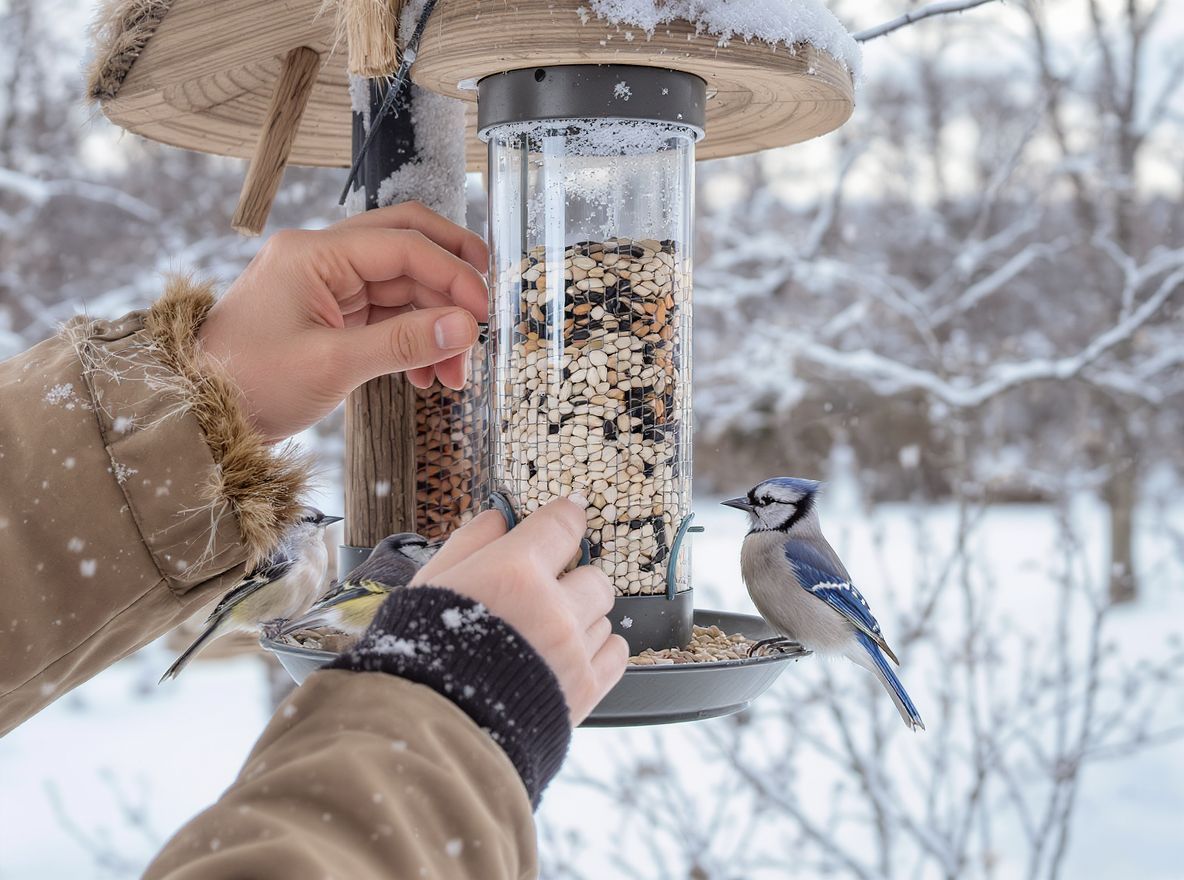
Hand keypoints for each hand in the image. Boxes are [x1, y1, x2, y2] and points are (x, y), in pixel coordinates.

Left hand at [198, 202, 488, 441]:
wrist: (200, 416)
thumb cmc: (250, 383)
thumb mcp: (333, 364)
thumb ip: (403, 342)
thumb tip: (464, 327)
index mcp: (315, 253)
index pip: (403, 245)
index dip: (452, 275)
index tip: (482, 313)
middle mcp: (321, 258)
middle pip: (406, 246)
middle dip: (450, 281)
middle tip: (485, 311)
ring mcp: (325, 286)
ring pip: (401, 287)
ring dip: (434, 324)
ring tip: (454, 374)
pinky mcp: (328, 314)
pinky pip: (385, 315)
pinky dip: (412, 340)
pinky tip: (427, 375)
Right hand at [411, 497, 628, 723]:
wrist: (433, 728)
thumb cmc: (422, 653)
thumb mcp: (432, 584)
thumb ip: (469, 543)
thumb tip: (498, 517)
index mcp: (514, 572)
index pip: (563, 524)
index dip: (566, 517)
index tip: (568, 517)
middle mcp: (553, 607)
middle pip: (594, 575)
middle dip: (572, 581)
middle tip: (544, 595)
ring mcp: (573, 649)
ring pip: (603, 615)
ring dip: (579, 619)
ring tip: (543, 636)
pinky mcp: (585, 689)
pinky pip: (616, 653)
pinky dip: (598, 650)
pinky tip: (570, 655)